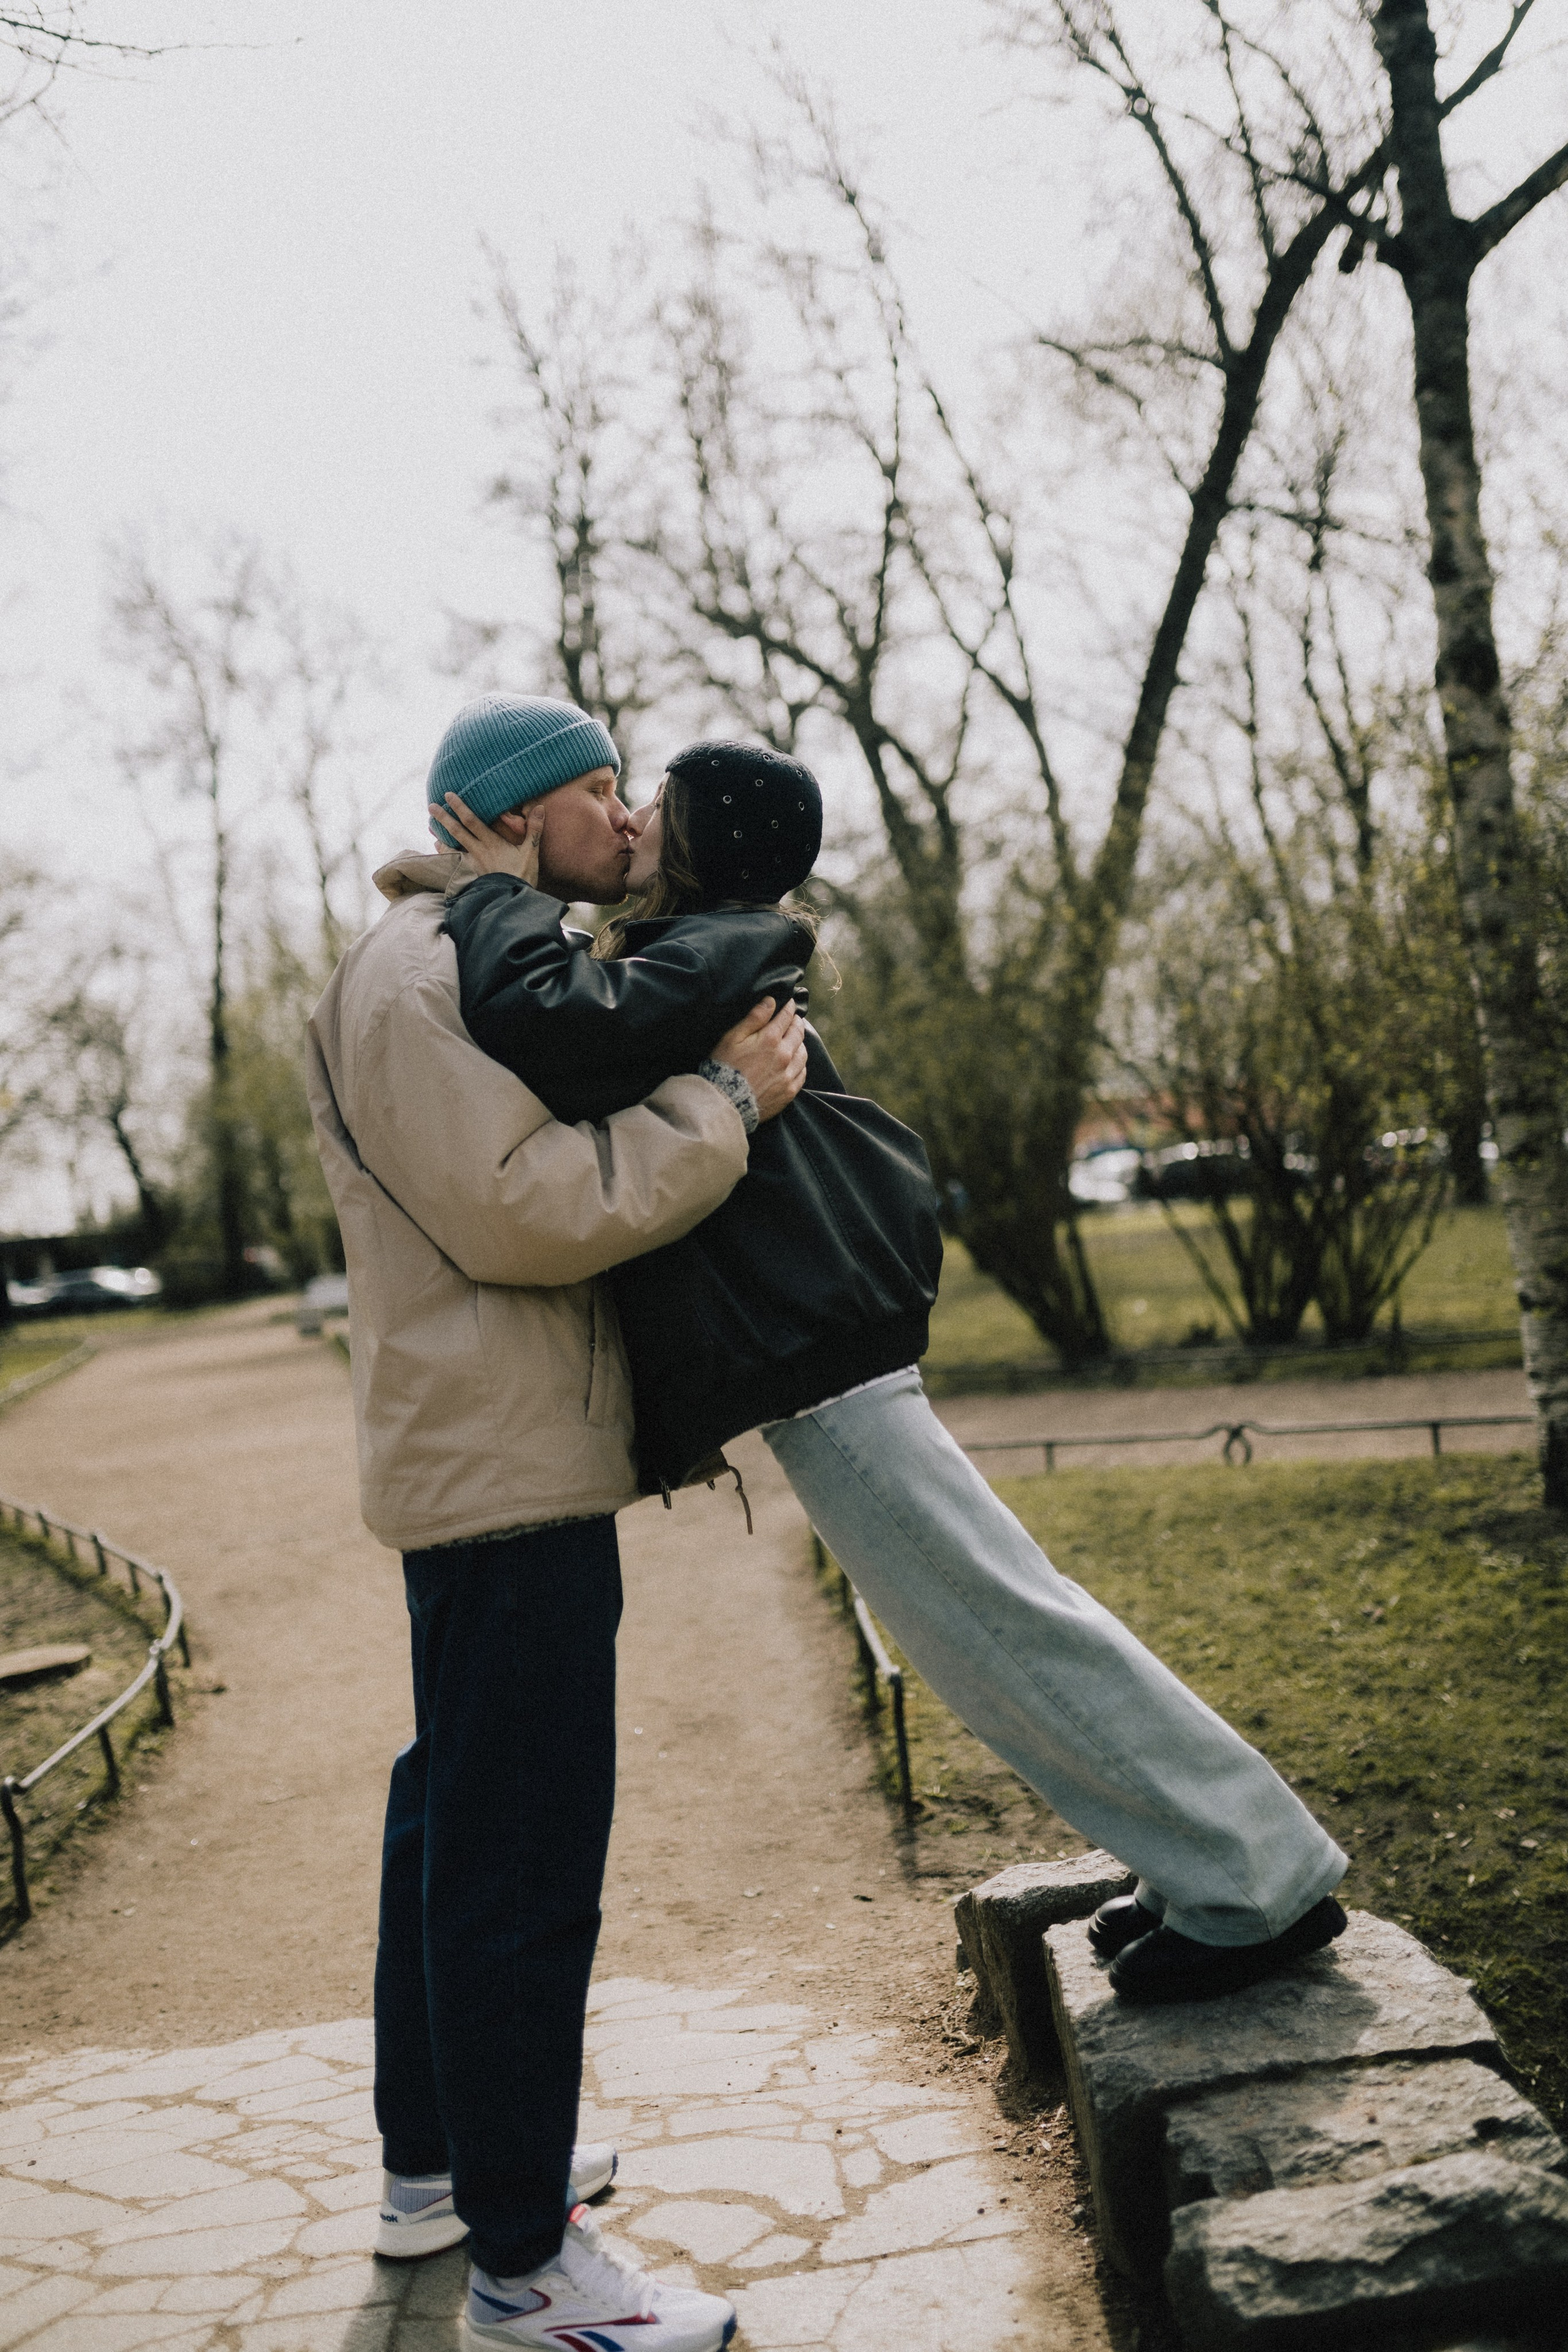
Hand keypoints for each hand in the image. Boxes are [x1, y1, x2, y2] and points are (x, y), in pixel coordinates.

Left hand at [431, 792, 541, 885]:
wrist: (512, 900)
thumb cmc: (523, 876)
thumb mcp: (531, 852)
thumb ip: (534, 830)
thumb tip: (540, 808)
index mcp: (491, 843)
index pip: (472, 821)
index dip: (460, 807)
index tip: (449, 795)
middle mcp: (479, 851)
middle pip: (457, 831)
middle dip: (444, 817)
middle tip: (431, 806)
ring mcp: (473, 863)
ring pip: (453, 846)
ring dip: (441, 835)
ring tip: (430, 826)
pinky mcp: (472, 873)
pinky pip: (455, 861)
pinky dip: (446, 853)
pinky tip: (440, 848)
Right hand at [712, 997, 806, 1123]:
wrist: (725, 1102)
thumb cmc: (724, 1067)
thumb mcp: (732, 1038)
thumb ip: (754, 1018)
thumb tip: (771, 1001)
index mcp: (770, 1039)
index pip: (786, 1017)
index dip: (789, 1007)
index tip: (790, 1003)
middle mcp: (784, 1056)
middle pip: (798, 1033)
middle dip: (797, 1023)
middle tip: (795, 1019)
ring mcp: (788, 1075)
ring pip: (803, 1053)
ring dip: (800, 1043)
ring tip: (795, 1040)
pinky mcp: (789, 1091)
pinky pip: (802, 1073)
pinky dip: (800, 1064)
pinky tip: (795, 1062)